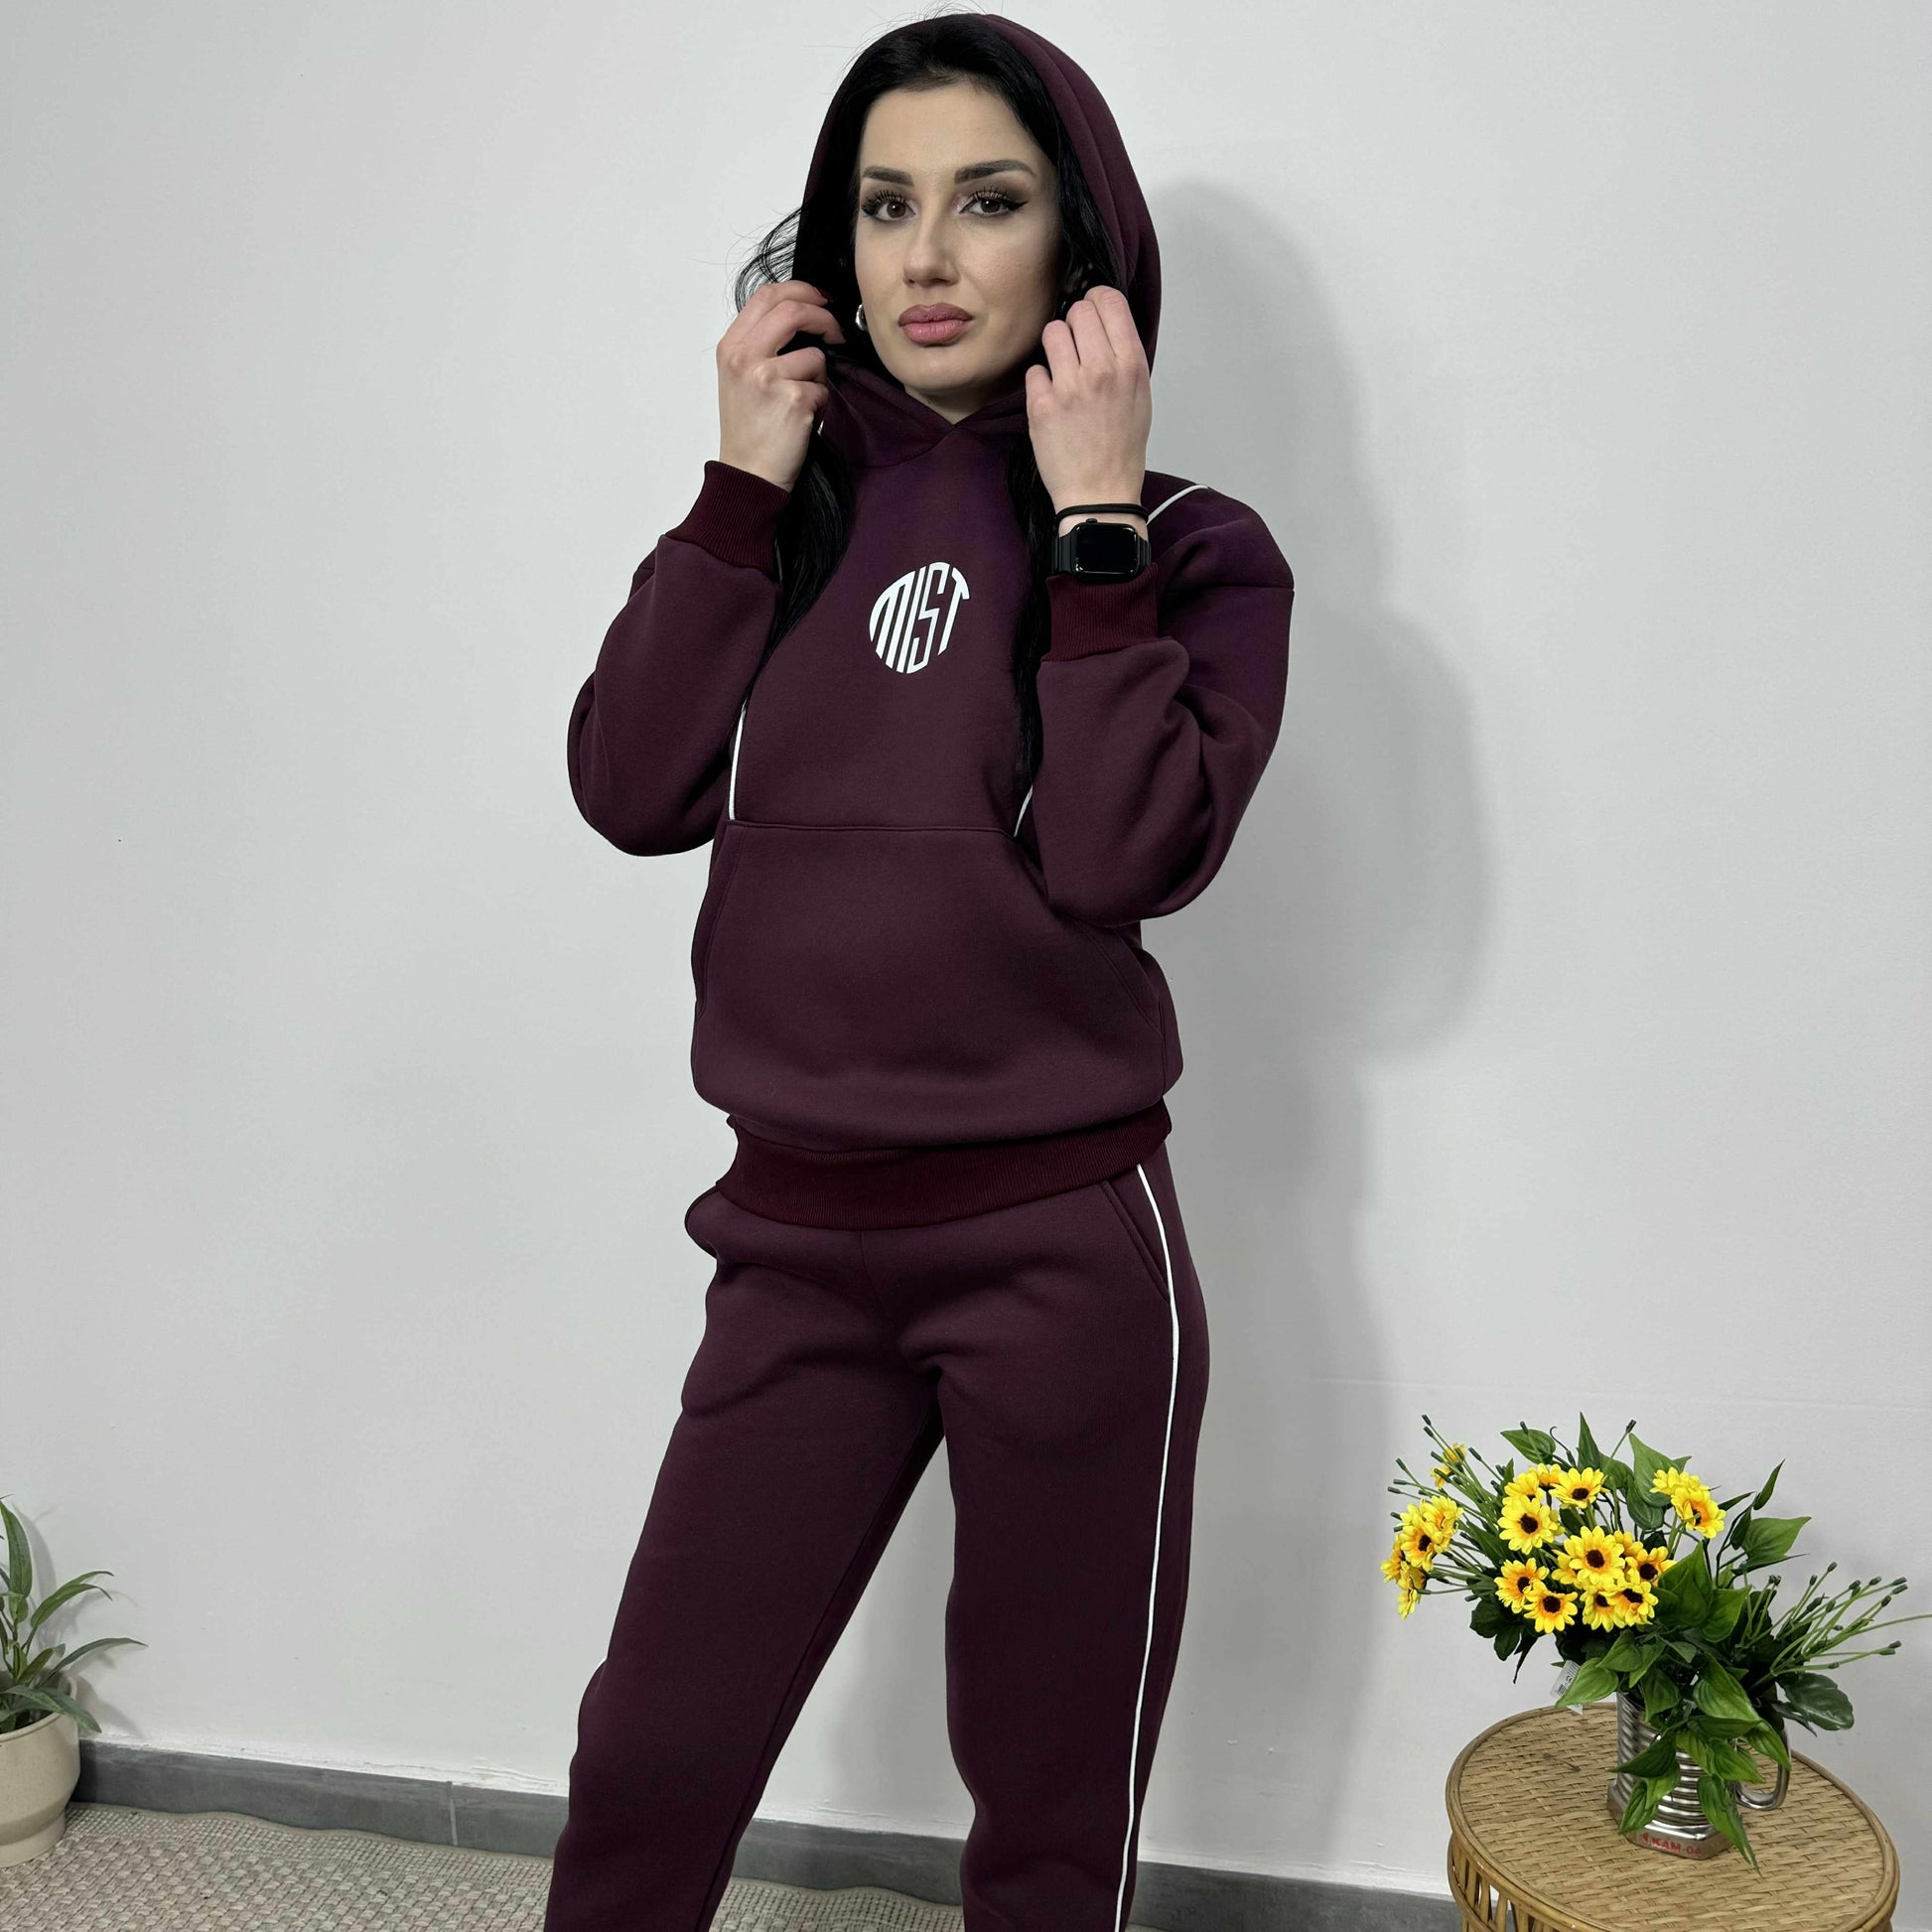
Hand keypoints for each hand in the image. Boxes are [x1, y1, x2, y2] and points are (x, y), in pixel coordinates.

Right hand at [716, 280, 845, 491]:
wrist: (748, 474)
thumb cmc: (749, 429)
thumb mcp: (741, 376)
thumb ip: (762, 343)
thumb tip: (802, 314)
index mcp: (730, 347)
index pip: (767, 295)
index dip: (800, 289)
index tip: (820, 299)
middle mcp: (744, 357)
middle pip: (793, 309)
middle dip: (823, 317)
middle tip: (835, 333)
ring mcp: (767, 378)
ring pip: (814, 355)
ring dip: (819, 376)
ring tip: (803, 398)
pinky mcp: (792, 400)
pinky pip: (822, 388)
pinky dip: (820, 403)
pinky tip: (803, 419)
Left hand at [1024, 286, 1150, 530]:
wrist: (1099, 493)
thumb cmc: (1121, 448)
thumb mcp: (1140, 396)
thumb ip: (1124, 355)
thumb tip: (1104, 321)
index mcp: (1131, 365)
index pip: (1109, 301)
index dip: (1096, 300)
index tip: (1091, 310)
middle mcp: (1101, 371)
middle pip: (1078, 310)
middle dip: (1074, 324)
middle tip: (1075, 347)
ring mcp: (1069, 387)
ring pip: (1052, 332)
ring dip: (1055, 347)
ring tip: (1062, 371)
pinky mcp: (1041, 405)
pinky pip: (1034, 370)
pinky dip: (1041, 382)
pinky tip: (1052, 401)